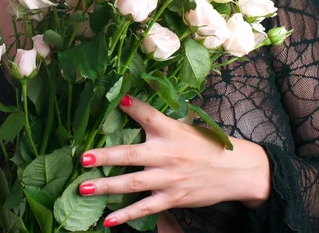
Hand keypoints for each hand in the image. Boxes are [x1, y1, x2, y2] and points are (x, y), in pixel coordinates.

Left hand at [78, 95, 270, 227]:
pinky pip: (145, 208)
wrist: (235, 171)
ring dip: (107, 186)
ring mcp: (169, 179)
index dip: (134, 106)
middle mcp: (168, 154)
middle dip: (106, 156)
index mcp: (172, 131)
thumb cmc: (206, 145)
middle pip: (132, 153)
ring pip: (133, 183)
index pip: (150, 116)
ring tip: (84, 188)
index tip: (119, 98)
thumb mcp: (185, 127)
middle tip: (83, 158)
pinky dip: (127, 216)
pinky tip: (109, 220)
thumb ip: (160, 122)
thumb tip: (132, 106)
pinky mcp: (172, 198)